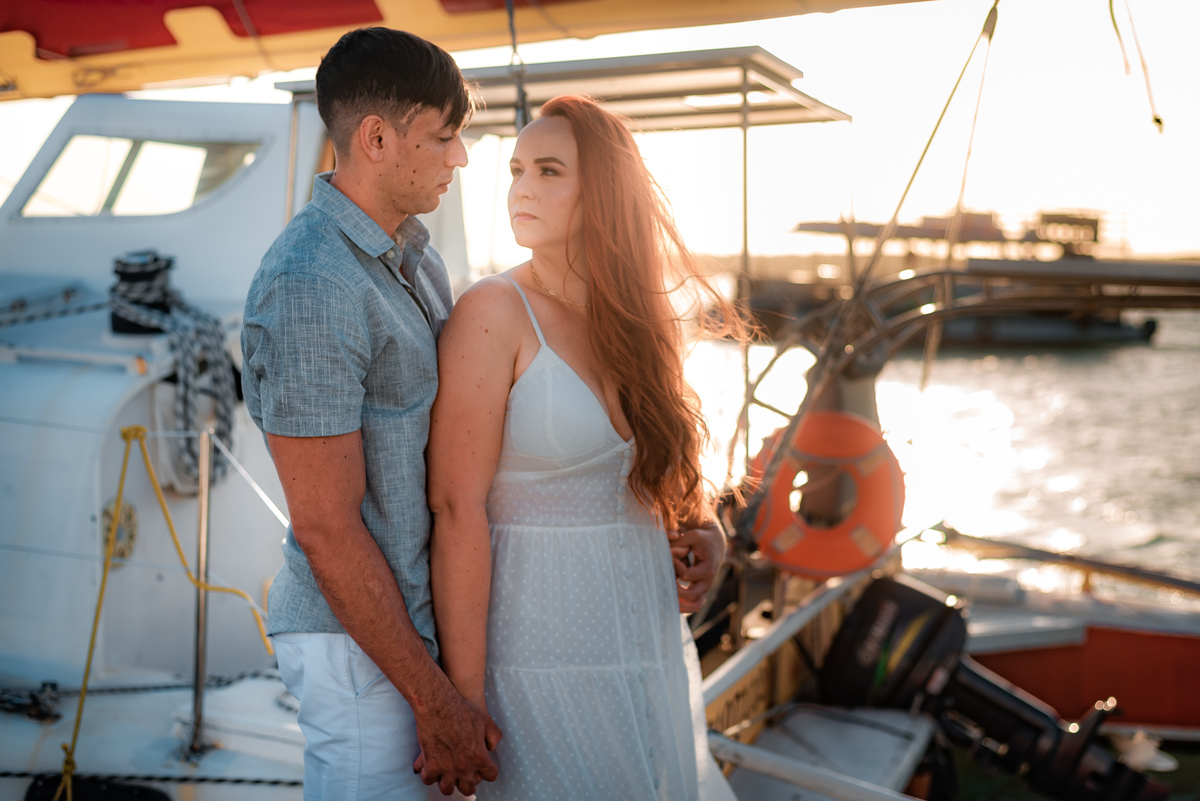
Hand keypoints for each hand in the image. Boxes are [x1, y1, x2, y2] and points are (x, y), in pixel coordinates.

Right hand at [411, 680, 501, 795]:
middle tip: (462, 776)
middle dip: (466, 784)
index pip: (490, 776)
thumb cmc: (462, 710)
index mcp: (480, 757)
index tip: (482, 769)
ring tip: (446, 775)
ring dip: (447, 783)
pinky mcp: (430, 766)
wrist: (439, 705)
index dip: (487, 772)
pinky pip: (429, 780)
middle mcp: (464, 767)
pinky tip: (430, 769)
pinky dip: (429, 776)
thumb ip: (493, 736)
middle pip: (468, 788)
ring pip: (447, 789)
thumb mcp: (485, 720)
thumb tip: (491, 748)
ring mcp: (447, 769)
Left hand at [668, 524, 726, 613]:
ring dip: (681, 605)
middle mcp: (707, 581)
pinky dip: (684, 606)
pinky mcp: (701, 590)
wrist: (715, 545)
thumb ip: (680, 542)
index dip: (676, 568)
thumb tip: (669, 552)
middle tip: (666, 582)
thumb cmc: (702, 539)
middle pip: (692, 595)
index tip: (673, 559)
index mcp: (708, 569)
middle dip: (676, 591)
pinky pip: (694, 605)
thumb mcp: (693, 535)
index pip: (687, 575)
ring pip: (696, 606)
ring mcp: (704, 588)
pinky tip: (671, 600)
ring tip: (668, 599)